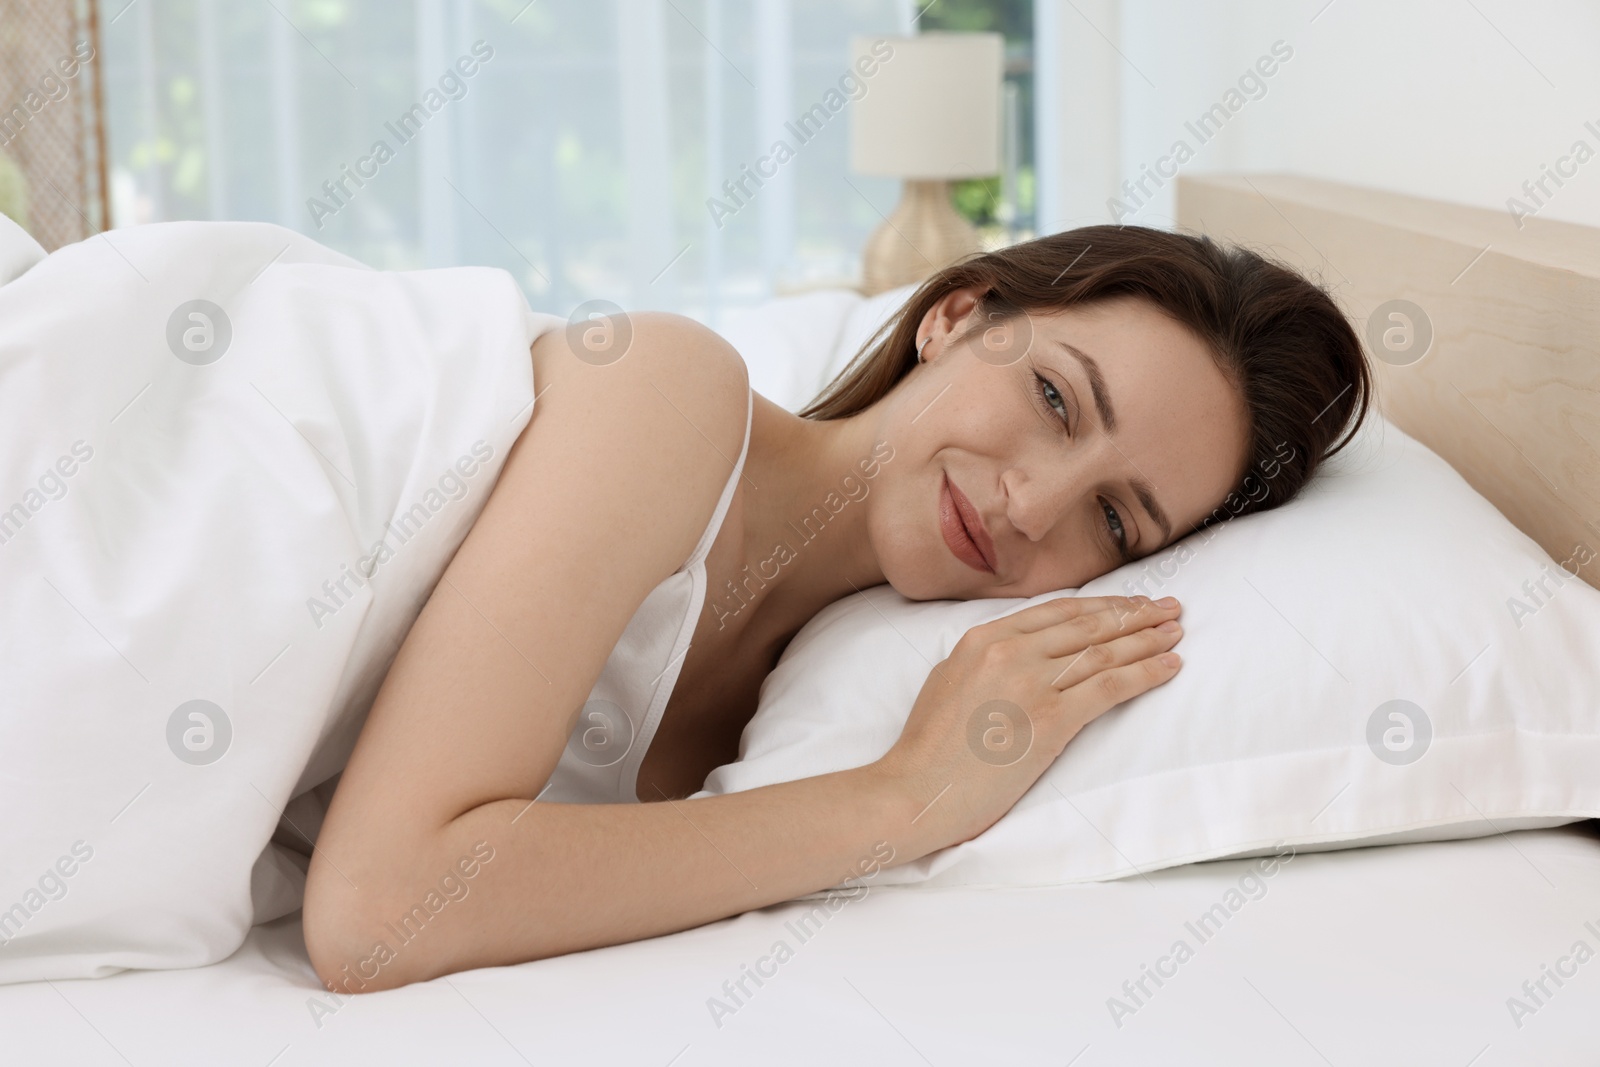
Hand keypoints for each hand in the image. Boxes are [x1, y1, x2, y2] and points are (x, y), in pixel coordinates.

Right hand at [868, 595, 1183, 860]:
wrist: (917, 790)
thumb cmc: (927, 747)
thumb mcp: (949, 679)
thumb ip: (986, 659)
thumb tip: (1020, 652)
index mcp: (984, 637)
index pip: (1059, 610)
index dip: (1102, 605)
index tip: (1130, 603)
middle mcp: (1011, 651)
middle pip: (1089, 625)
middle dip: (1135, 614)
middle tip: (1170, 609)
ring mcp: (1032, 682)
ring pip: (1105, 651)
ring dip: (1147, 640)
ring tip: (1176, 633)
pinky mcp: (1051, 718)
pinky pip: (1110, 686)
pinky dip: (1146, 674)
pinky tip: (1168, 667)